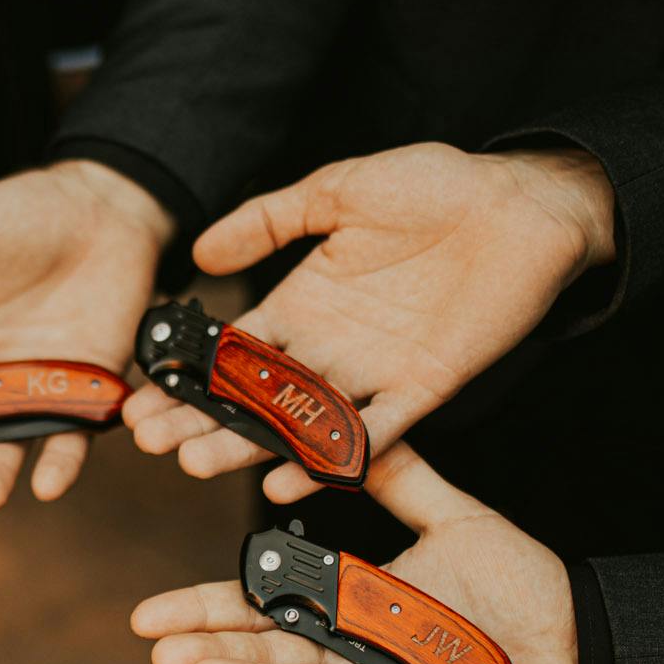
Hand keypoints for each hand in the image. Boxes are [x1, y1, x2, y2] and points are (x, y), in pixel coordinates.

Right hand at [126, 143, 616, 501]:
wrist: (522, 204)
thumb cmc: (437, 186)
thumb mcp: (338, 189)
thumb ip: (270, 221)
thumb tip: (201, 252)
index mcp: (305, 301)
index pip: (232, 349)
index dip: (186, 374)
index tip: (141, 399)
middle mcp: (331, 345)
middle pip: (253, 394)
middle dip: (200, 420)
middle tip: (152, 444)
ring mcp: (374, 371)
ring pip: (299, 420)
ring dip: (247, 445)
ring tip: (197, 463)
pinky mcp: (423, 388)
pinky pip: (371, 434)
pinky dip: (330, 458)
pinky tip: (286, 478)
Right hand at [132, 444, 578, 663]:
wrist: (590, 645)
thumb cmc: (523, 591)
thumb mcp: (456, 519)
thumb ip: (401, 479)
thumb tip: (350, 430)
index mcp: (345, 612)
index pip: (259, 612)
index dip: (204, 613)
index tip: (148, 619)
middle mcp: (350, 661)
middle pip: (267, 660)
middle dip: (213, 657)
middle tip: (163, 653)